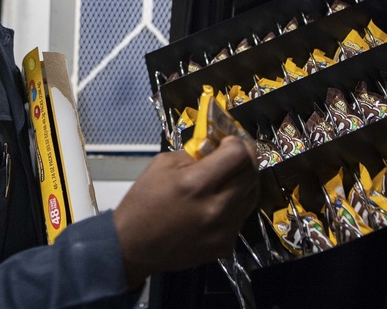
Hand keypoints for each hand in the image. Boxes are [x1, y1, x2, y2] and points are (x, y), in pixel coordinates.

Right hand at [112, 136, 258, 288]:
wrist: (133, 246)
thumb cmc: (143, 201)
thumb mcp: (161, 165)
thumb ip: (193, 154)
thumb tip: (215, 148)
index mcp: (195, 183)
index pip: (238, 155)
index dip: (238, 142)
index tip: (228, 141)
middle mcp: (216, 208)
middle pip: (251, 174)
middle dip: (246, 158)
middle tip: (234, 154)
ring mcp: (224, 230)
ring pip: (252, 196)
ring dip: (243, 181)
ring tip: (228, 177)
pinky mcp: (226, 246)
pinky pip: (241, 216)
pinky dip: (235, 204)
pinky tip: (218, 203)